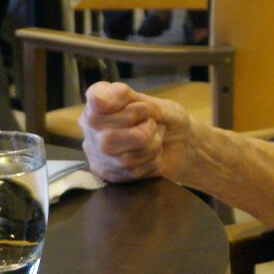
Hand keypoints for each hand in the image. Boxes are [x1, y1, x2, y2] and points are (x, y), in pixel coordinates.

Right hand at [79, 82, 194, 182]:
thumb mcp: (157, 104)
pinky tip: (152, 154)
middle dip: (144, 131)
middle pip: (108, 137)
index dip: (122, 104)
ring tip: (155, 138)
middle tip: (153, 124)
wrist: (182, 145)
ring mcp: (98, 153)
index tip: (144, 107)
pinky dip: (151, 162)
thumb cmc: (167, 119)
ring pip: (124, 158)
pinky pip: (133, 172)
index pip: (97, 100)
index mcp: (100, 101)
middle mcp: (91, 127)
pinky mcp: (110, 174)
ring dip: (151, 146)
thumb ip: (130, 101)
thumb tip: (98, 99)